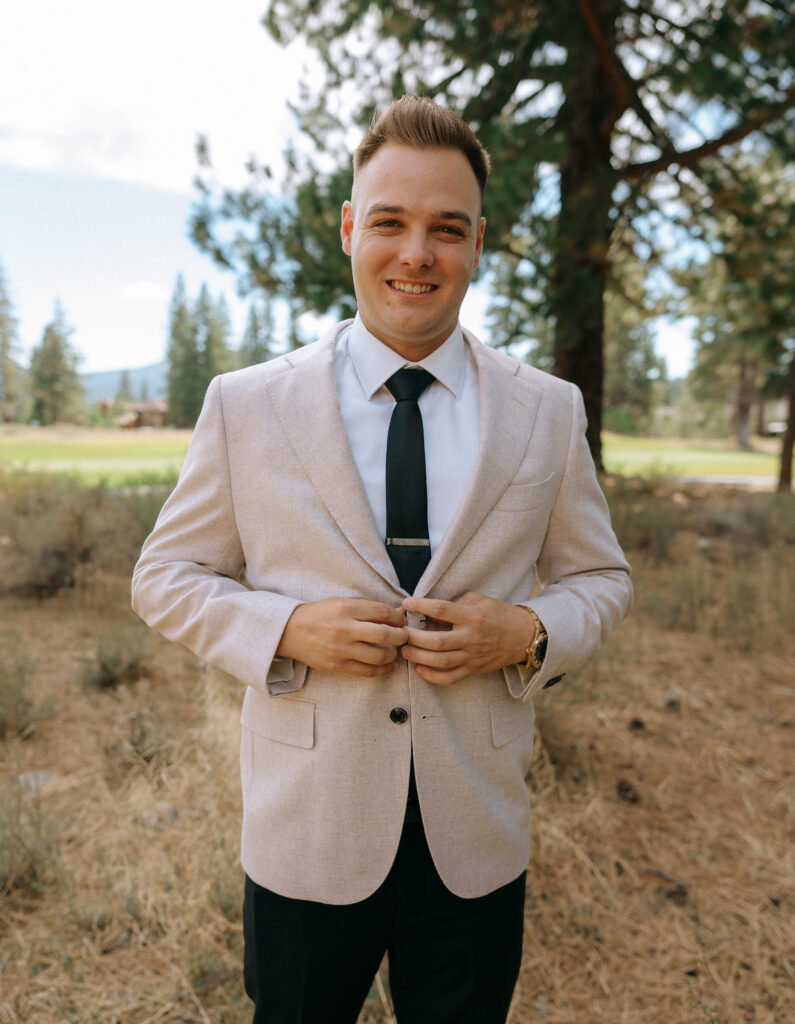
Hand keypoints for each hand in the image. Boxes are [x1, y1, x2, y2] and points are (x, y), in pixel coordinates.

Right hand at [276, 598, 407, 677]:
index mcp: (345, 608)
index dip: (398, 617)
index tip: (402, 620)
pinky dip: (383, 670)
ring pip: (378, 655)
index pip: (381, 611)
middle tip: (405, 636)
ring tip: (396, 651)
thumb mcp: (339, 603)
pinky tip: (390, 666)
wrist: (289, 631)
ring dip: (393, 654)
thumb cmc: (318, 614)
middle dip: (401, 636)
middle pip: (384, 634)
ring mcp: (340, 649)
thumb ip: (365, 608)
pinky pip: (367, 671)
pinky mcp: (336, 665)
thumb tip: (395, 614)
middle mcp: (344, 628)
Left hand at [400, 592, 533, 685]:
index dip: (421, 606)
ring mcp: (472, 656)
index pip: (442, 610)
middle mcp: (471, 638)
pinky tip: (419, 669)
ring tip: (405, 650)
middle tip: (401, 632)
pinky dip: (432, 677)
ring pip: (440, 661)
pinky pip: (450, 678)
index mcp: (472, 617)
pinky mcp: (474, 670)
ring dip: (418, 657)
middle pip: (437, 641)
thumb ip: (454, 605)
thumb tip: (428, 611)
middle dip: (414, 637)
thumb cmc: (498, 614)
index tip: (407, 603)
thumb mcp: (478, 600)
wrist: (523, 636)